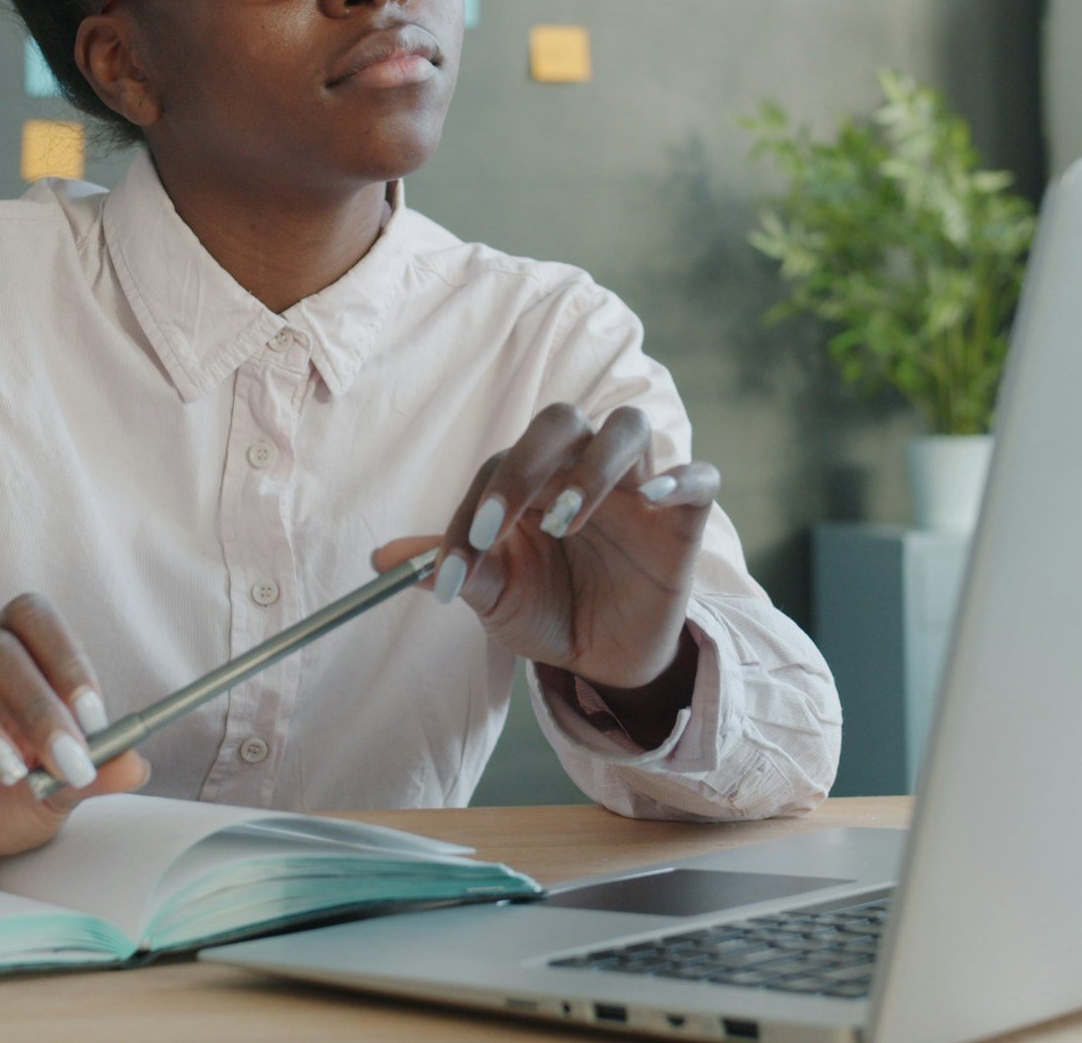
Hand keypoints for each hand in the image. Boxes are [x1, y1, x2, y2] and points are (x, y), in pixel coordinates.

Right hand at [0, 593, 148, 882]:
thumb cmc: (2, 800)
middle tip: (66, 761)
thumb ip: (93, 777)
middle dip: (37, 703)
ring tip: (4, 769)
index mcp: (9, 655)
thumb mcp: (55, 795)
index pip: (34, 621)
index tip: (96, 719)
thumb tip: (135, 765)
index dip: (67, 660)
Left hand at [373, 404, 719, 730]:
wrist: (605, 660)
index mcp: (534, 478)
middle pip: (561, 421)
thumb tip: (380, 561)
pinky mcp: (684, 518)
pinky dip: (681, 476)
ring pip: (628, 425)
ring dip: (593, 467)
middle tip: (499, 525)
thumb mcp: (496, 597)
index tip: (453, 571)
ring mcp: (638, 486)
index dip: (471, 513)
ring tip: (563, 523)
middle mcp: (584, 468)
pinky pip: (701, 476)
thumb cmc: (547, 611)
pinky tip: (653, 498)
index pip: (499, 467)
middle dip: (526, 463)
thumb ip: (453, 568)